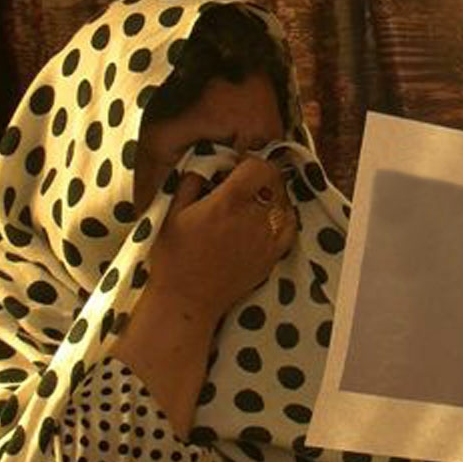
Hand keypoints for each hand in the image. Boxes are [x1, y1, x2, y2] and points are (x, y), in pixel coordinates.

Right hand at [146, 156, 296, 322]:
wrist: (187, 300)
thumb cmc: (174, 257)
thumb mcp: (171, 213)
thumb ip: (192, 181)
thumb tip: (207, 161)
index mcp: (228, 203)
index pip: (259, 167)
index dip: (249, 161)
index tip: (236, 166)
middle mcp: (253, 218)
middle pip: (273, 183)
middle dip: (260, 177)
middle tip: (242, 184)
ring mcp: (266, 238)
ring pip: (283, 202)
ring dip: (271, 195)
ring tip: (252, 201)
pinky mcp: (272, 256)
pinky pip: (290, 227)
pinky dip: (284, 216)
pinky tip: (268, 217)